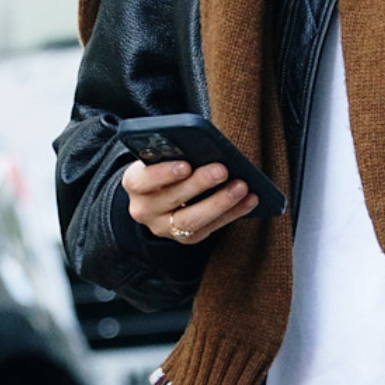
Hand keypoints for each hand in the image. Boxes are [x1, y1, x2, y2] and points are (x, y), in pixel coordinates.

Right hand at [121, 158, 258, 244]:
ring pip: (191, 220)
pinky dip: (232, 214)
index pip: (142, 180)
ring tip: (242, 186)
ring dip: (220, 203)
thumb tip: (207, 145)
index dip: (163, 173)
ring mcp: (163, 227)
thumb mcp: (162, 155)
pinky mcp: (183, 238)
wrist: (158, 195)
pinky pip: (209, 229)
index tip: (186, 164)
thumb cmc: (165, 164)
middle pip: (171, 199)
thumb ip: (174, 151)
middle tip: (223, 170)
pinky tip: (250, 200)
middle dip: (200, 184)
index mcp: (134, 182)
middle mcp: (144, 209)